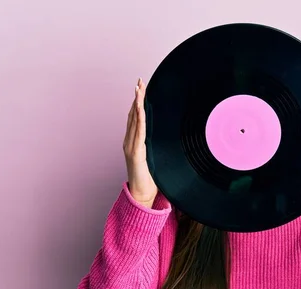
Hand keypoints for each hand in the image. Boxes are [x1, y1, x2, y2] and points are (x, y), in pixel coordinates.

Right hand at [123, 78, 157, 207]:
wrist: (142, 194)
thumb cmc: (150, 179)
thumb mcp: (156, 158)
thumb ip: (158, 146)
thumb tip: (170, 137)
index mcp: (134, 142)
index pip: (135, 118)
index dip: (137, 103)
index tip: (141, 89)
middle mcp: (129, 142)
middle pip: (133, 115)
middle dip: (136, 97)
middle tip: (140, 82)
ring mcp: (130, 146)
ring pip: (134, 120)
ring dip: (136, 103)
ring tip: (139, 90)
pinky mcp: (135, 153)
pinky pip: (138, 132)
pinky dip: (139, 119)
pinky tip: (140, 109)